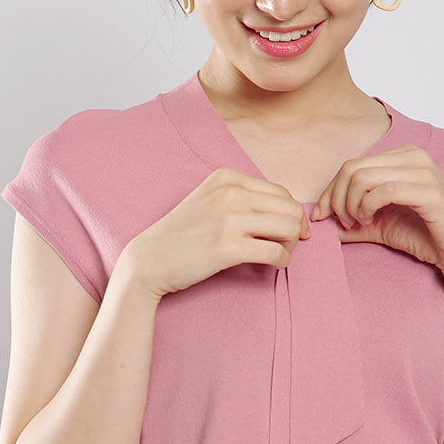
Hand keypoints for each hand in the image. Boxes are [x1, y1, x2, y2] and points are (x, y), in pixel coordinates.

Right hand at [123, 168, 310, 298]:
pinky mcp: (228, 247)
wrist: (148, 260)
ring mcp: (229, 218)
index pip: (281, 191)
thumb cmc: (182, 236)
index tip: (286, 232)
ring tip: (277, 255)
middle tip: (284, 246)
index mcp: (226, 177)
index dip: (290, 214)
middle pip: (291, 208)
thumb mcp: (209, 201)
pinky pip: (277, 252)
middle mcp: (230, 192)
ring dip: (290, 245)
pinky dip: (282, 262)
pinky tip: (272, 266)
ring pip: (289, 227)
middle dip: (294, 230)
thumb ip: (241, 198)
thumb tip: (286, 210)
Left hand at [310, 146, 443, 282]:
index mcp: (401, 157)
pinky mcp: (430, 191)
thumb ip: (349, 220)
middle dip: (338, 200)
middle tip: (344, 224)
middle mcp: (413, 156)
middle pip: (352, 168)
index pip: (351, 165)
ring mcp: (423, 171)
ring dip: (351, 205)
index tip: (324, 217)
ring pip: (363, 177)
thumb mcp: (377, 225)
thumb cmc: (423, 235)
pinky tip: (370, 222)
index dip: (330, 191)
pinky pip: (384, 190)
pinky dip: (367, 207)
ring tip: (358, 224)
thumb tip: (316, 221)